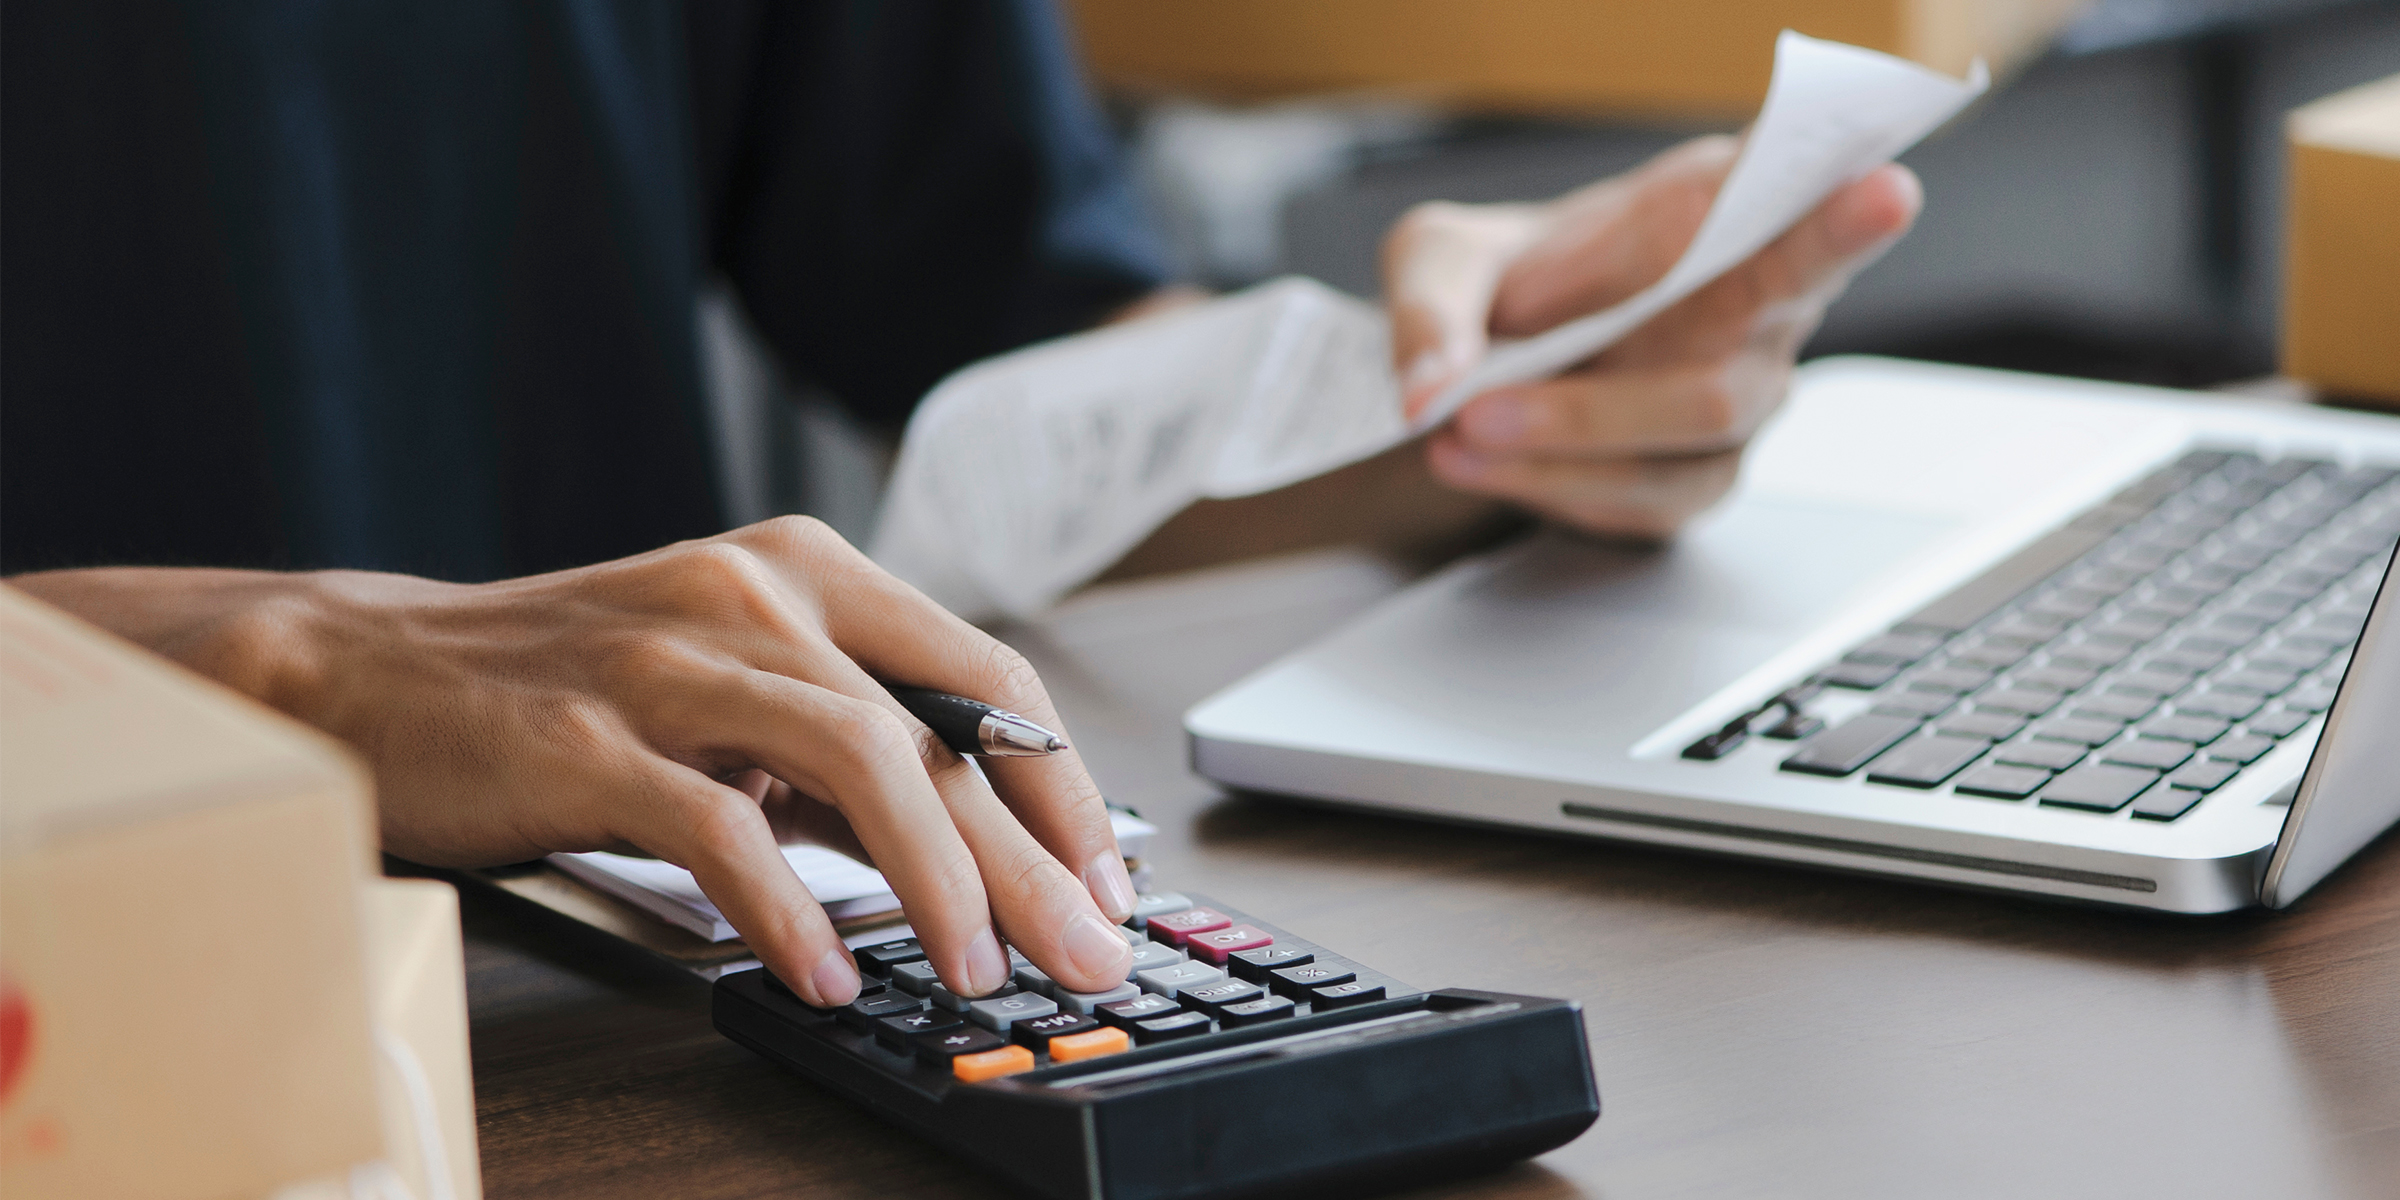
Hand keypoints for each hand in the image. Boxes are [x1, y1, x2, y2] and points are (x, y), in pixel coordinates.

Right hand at [12, 518, 1137, 1007]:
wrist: (365, 672)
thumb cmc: (564, 689)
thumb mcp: (729, 693)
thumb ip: (842, 751)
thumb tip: (974, 851)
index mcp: (804, 574)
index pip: (984, 678)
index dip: (1061, 787)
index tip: (1102, 880)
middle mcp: (753, 594)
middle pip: (938, 730)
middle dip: (1034, 858)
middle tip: (1087, 950)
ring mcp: (669, 661)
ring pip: (857, 756)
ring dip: (939, 877)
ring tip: (977, 968)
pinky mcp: (583, 738)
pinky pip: (716, 826)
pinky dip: (786, 907)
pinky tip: (828, 970)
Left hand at [1383, 135, 1921, 536]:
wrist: (1481, 357)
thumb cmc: (1495, 282)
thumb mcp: (1436, 257)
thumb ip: (1433, 304)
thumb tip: (1433, 388)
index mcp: (1710, 216)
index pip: (1795, 215)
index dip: (1841, 217)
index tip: (1882, 192)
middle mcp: (1750, 311)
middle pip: (1735, 372)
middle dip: (1600, 404)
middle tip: (1480, 405)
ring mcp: (1737, 399)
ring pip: (1686, 445)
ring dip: (1561, 450)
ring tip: (1458, 433)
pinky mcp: (1701, 472)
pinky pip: (1648, 500)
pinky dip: (1555, 487)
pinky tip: (1484, 463)